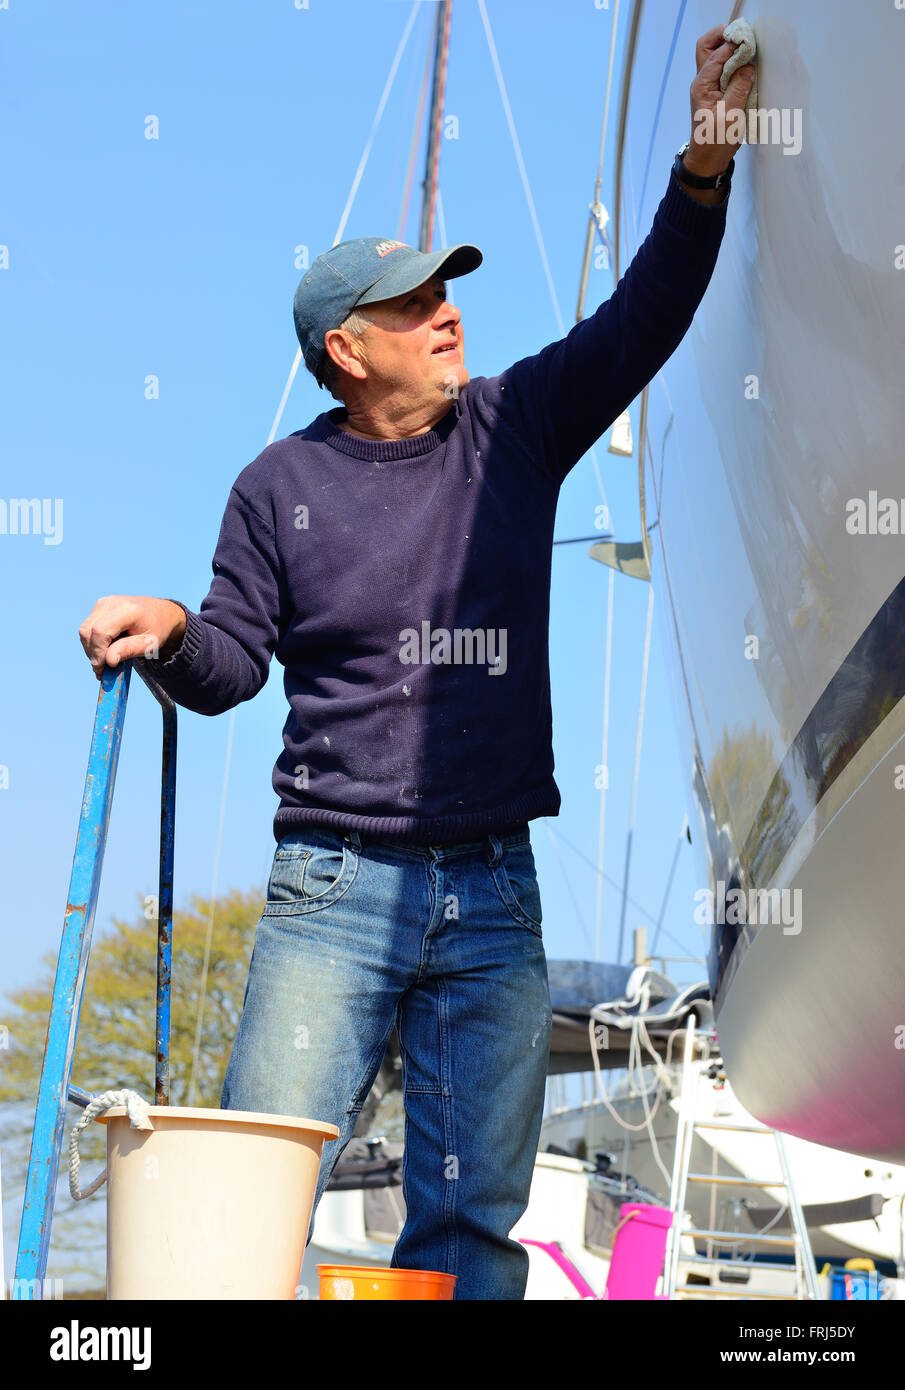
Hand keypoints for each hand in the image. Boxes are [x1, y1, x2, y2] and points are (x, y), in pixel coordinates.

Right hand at [78, 595, 186, 679]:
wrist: (160, 613)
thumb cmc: (157, 629)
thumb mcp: (149, 644)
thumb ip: (128, 650)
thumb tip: (108, 661)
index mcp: (128, 610)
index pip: (101, 631)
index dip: (98, 651)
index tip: (102, 669)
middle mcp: (112, 603)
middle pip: (88, 631)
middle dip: (92, 653)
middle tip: (102, 671)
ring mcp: (103, 603)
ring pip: (84, 630)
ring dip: (91, 649)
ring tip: (105, 662)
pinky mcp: (99, 607)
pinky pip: (88, 628)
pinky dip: (93, 643)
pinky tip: (106, 651)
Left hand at [686, 24, 755, 175]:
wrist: (708, 159)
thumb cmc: (714, 141)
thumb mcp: (729, 116)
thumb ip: (738, 89)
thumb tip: (748, 67)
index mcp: (702, 86)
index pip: (716, 55)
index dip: (732, 45)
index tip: (749, 42)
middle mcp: (703, 81)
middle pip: (707, 47)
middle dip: (724, 37)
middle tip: (744, 38)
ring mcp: (709, 85)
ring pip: (716, 55)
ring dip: (731, 49)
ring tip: (749, 50)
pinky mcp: (718, 90)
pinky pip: (725, 68)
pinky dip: (736, 62)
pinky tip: (748, 64)